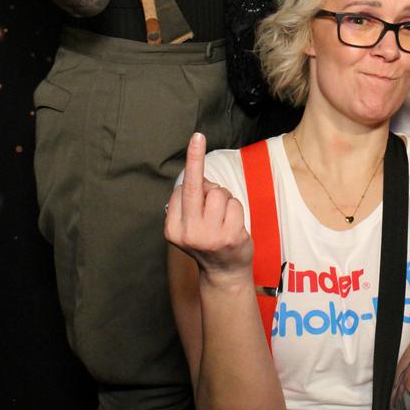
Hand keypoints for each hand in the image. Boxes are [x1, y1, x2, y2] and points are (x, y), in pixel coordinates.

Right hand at [165, 132, 253, 283]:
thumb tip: (198, 176)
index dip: (194, 184)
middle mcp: (188, 232)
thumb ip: (191, 203)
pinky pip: (235, 204)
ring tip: (223, 219)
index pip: (182, 190)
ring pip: (219, 194)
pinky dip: (236, 209)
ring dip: (225, 200)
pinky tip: (233, 226)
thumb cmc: (208, 242)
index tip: (192, 162)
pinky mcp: (230, 237)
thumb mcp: (190, 226)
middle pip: (195, 187)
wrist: (224, 274)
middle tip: (198, 136)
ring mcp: (209, 236)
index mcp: (173, 228)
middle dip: (194, 158)